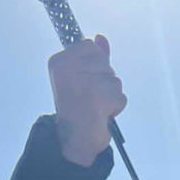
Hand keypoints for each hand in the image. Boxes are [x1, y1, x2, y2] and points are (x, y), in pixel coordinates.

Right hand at [49, 34, 126, 166]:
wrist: (73, 140)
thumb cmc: (78, 109)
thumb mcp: (80, 78)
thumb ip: (92, 58)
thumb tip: (101, 38)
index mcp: (59, 62)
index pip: (90, 46)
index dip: (95, 65)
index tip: (86, 82)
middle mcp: (67, 70)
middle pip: (105, 63)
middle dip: (105, 81)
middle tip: (91, 98)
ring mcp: (83, 84)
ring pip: (114, 80)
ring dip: (111, 96)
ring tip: (96, 107)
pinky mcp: (98, 98)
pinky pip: (120, 96)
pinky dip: (116, 108)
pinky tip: (102, 115)